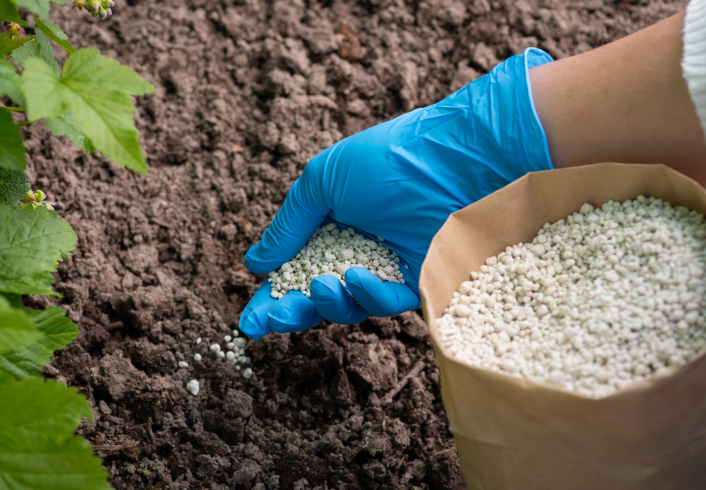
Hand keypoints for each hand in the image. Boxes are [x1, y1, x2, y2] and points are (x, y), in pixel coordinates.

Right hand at [239, 48, 554, 338]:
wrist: (456, 159)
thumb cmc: (388, 159)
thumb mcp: (323, 180)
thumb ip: (289, 224)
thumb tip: (255, 263)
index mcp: (332, 223)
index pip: (294, 266)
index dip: (272, 296)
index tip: (250, 320)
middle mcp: (358, 248)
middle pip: (317, 295)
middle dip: (292, 312)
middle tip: (271, 319)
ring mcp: (389, 266)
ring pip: (349, 307)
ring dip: (327, 304)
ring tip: (320, 286)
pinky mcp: (420, 280)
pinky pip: (387, 303)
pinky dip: (368, 296)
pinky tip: (357, 278)